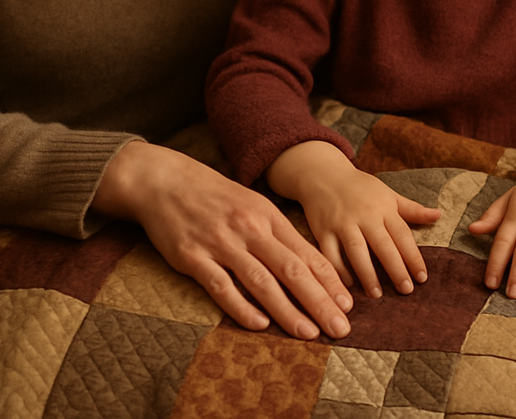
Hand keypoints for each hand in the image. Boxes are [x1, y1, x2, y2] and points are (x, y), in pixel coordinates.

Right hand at [92, 140, 352, 338]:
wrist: (167, 181)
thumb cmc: (215, 196)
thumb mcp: (252, 205)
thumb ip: (276, 233)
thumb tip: (307, 264)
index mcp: (268, 216)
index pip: (306, 253)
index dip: (329, 281)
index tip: (348, 304)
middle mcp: (250, 229)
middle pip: (292, 269)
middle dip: (319, 301)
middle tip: (341, 327)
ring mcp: (222, 243)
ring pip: (262, 282)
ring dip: (288, 311)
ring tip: (309, 333)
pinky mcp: (193, 257)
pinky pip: (222, 287)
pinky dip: (242, 307)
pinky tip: (260, 325)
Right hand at [267, 140, 440, 299]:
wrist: (324, 175)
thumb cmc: (361, 188)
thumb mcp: (388, 194)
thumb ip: (412, 209)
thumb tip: (438, 215)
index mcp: (383, 208)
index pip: (402, 234)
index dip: (413, 256)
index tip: (422, 278)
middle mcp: (364, 215)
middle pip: (382, 244)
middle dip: (395, 268)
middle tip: (406, 290)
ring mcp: (342, 222)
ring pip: (357, 250)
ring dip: (367, 273)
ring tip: (377, 295)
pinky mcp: (323, 230)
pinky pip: (330, 253)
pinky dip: (339, 270)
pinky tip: (348, 285)